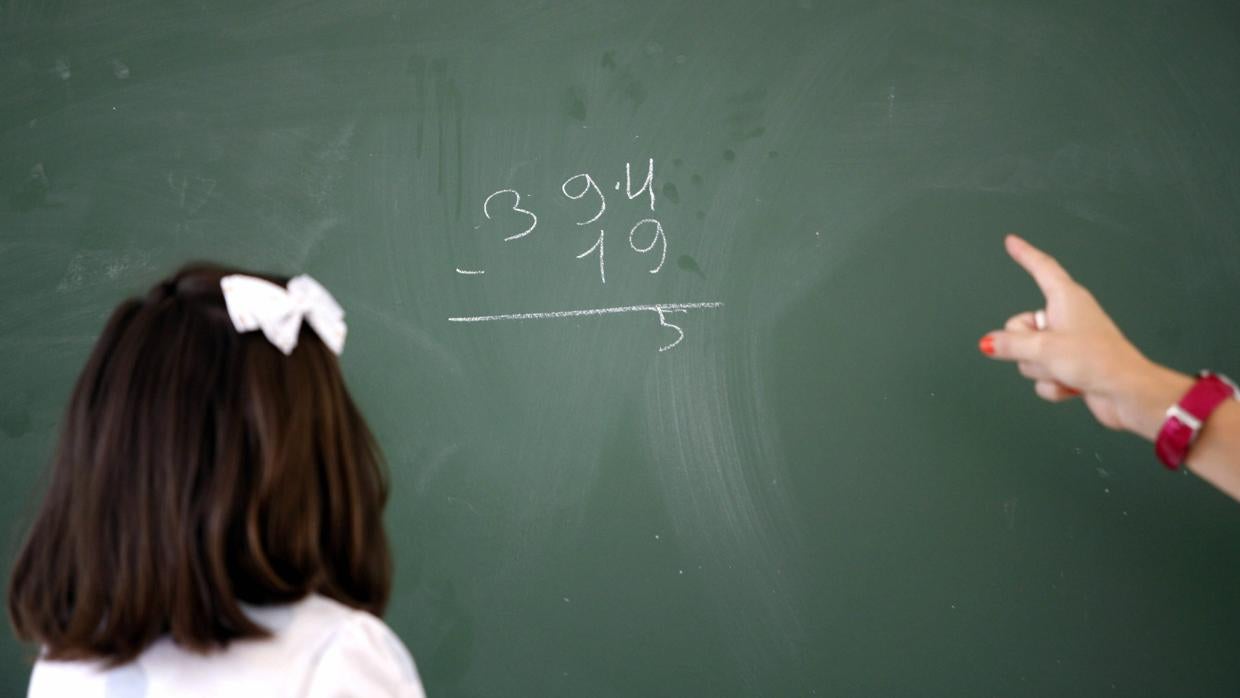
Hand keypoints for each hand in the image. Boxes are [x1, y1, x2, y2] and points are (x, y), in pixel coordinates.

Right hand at [980, 235, 1188, 437]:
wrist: (1126, 393)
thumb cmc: (1096, 360)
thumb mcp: (1044, 349)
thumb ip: (1010, 345)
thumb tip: (988, 343)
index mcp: (1066, 299)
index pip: (1041, 268)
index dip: (1024, 254)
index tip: (1012, 241)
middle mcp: (1066, 317)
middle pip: (1021, 326)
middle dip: (1026, 347)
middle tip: (1049, 354)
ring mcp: (1068, 343)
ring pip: (1029, 355)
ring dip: (1042, 369)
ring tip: (1066, 371)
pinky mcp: (1071, 366)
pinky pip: (1043, 375)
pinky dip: (1053, 384)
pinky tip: (1073, 386)